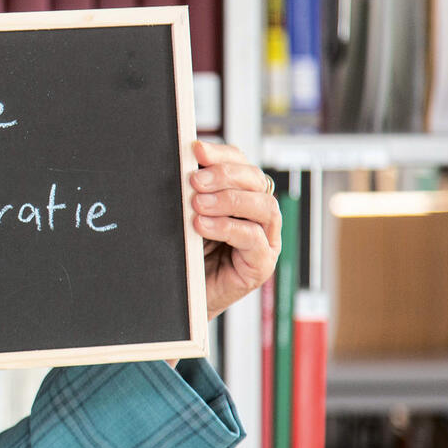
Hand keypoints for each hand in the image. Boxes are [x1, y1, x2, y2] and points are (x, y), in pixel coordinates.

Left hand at [191, 140, 281, 320]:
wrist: (182, 297)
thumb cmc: (185, 255)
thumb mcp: (186, 217)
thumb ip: (190, 193)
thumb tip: (183, 166)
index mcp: (242, 196)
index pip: (241, 164)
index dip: (222, 154)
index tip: (196, 150)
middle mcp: (258, 215)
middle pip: (256, 181)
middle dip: (225, 175)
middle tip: (194, 181)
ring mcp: (265, 240)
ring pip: (264, 207)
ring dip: (230, 200)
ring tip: (197, 205)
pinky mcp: (261, 264)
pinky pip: (254, 238)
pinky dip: (228, 227)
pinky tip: (203, 226)